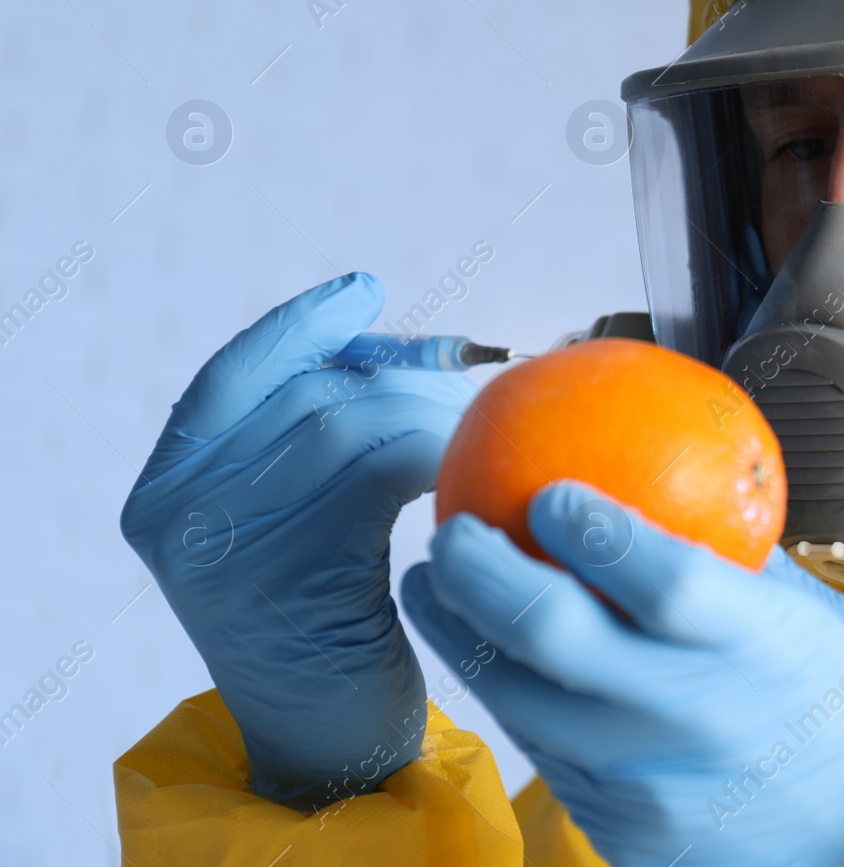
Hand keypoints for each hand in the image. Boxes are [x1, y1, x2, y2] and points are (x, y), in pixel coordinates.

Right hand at [120, 273, 473, 809]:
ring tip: (481, 416)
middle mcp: (175, 512)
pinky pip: (375, 475)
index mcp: (166, 490)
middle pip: (304, 394)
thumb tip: (410, 350)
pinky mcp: (286, 575)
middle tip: (469, 369)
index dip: (301, 325)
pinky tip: (469, 462)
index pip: (230, 376)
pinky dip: (432, 454)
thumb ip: (317, 448)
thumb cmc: (335, 630)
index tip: (369, 289)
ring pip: (344, 426)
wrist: (329, 748)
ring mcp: (221, 545)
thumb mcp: (303, 526)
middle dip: (399, 370)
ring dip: (428, 409)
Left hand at [402, 482, 843, 866]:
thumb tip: (682, 489)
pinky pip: (544, 750)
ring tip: (432, 586)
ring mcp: (646, 781)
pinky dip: (505, 693)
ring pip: (520, 700)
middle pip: (554, 636)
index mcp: (758, 650)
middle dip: (481, 572)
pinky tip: (489, 657)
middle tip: (451, 528)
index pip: (661, 580)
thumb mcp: (828, 624)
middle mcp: (690, 715)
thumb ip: (746, 565)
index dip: (592, 530)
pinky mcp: (620, 827)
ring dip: (460, 635)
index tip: (547, 488)